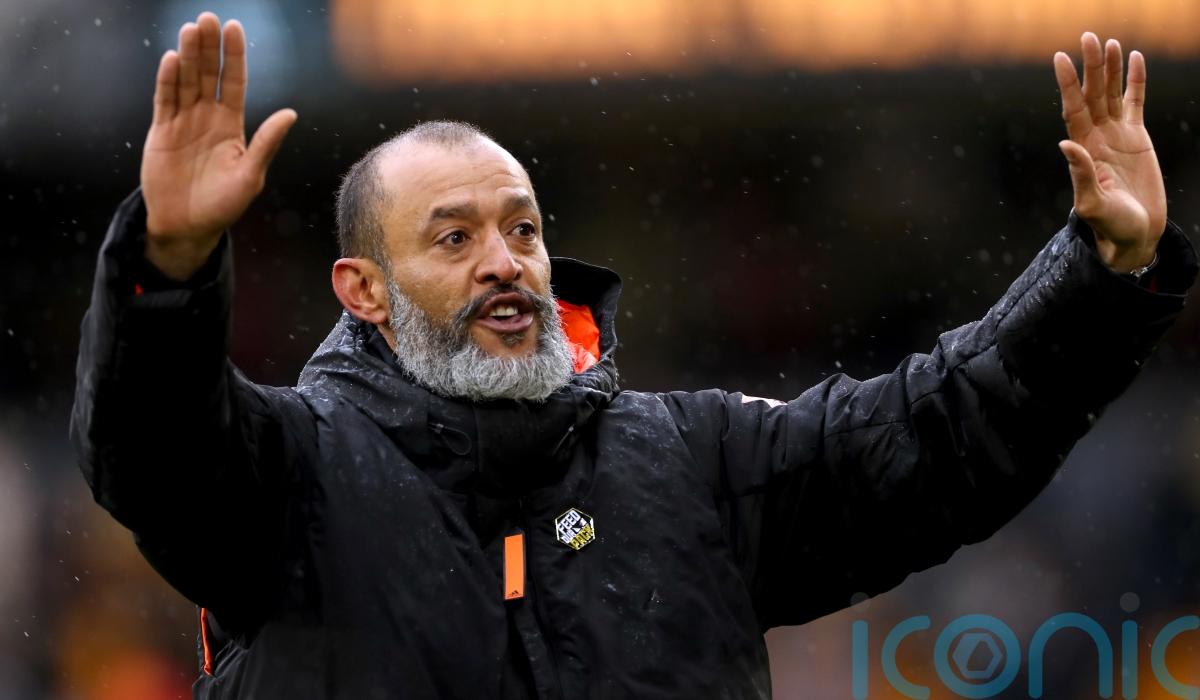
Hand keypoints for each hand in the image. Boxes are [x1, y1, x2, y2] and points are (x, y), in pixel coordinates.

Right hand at [141, 12, 296, 279]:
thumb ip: (267, 144)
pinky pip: (165, 100)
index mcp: (231, 125)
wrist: (187, 226)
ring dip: (188, 55)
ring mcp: (183, 122)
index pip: (233, 82)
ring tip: (191, 29)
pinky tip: (173, 59)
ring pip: (186, 81)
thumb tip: (290, 114)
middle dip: (209, 47)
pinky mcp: (161, 132)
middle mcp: (207, 118)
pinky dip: (168, 80)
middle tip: (209, 18)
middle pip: (208, 74)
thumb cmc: (223, 205)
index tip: (234, 28)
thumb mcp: (250, 175)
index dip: (233, 56)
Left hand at [1054, 32, 1165, 272]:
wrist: (1134, 234)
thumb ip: (1081, 175)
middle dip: (1091, 67)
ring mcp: (1115, 134)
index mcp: (1082, 149)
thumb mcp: (1092, 204)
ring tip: (1108, 42)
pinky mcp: (1136, 136)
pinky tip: (1134, 58)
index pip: (1072, 108)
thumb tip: (1066, 144)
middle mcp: (1095, 137)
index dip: (1067, 84)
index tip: (1060, 58)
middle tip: (1088, 37)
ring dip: (1109, 69)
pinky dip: (1135, 81)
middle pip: (1091, 94)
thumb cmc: (1110, 225)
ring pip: (1110, 94)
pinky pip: (1135, 101)